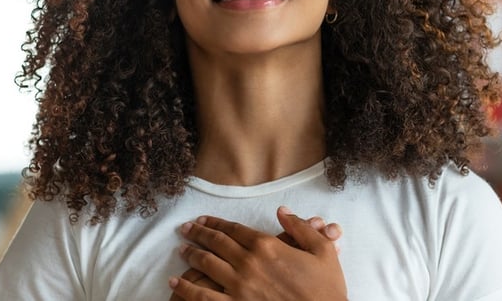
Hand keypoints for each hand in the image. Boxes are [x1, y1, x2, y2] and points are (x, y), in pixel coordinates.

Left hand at [168, 206, 346, 300]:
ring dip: (191, 255)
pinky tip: (175, 283)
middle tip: (185, 230)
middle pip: (215, 243)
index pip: (233, 229)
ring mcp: (239, 287)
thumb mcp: (323, 251)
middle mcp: (248, 263)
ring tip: (182, 250)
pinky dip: (186, 288)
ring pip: (206, 265)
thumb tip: (282, 210)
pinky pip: (202, 297)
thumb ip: (300, 227)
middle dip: (197, 234)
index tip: (203, 220)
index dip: (215, 223)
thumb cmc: (326, 290)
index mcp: (267, 246)